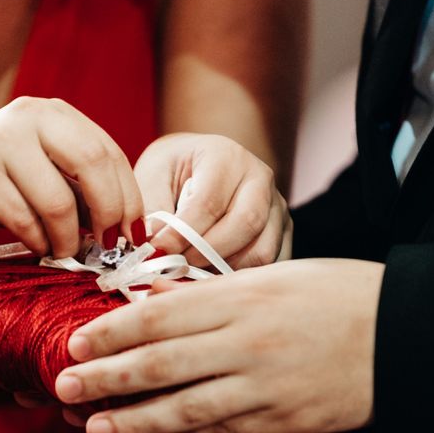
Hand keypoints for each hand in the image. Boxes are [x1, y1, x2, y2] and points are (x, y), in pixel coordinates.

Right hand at [0, 96, 143, 256]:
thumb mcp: (44, 173)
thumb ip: (81, 187)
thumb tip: (125, 225)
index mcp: (55, 114)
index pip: (110, 152)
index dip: (129, 196)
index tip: (133, 232)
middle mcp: (31, 117)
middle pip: (93, 165)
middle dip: (108, 213)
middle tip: (108, 244)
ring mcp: (1, 140)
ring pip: (58, 201)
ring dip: (67, 238)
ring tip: (64, 250)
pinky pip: (24, 219)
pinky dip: (37, 241)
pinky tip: (37, 245)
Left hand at [55, 258, 383, 432]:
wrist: (397, 330)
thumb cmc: (330, 292)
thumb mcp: (268, 276)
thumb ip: (208, 290)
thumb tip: (153, 296)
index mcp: (239, 298)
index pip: (159, 315)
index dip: (112, 330)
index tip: (76, 340)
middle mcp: (244, 343)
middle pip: (161, 363)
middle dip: (106, 377)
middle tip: (65, 385)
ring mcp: (261, 388)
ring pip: (184, 408)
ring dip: (133, 420)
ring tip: (93, 426)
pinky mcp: (279, 422)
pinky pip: (220, 431)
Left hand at [134, 133, 290, 268]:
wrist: (194, 162)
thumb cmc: (171, 169)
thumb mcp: (152, 177)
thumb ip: (152, 211)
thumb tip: (155, 250)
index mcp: (226, 156)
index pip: (209, 202)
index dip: (182, 233)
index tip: (157, 251)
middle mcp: (259, 177)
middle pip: (246, 225)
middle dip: (207, 254)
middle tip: (177, 266)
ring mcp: (276, 205)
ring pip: (262, 250)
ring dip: (225, 270)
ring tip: (192, 272)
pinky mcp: (281, 230)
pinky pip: (270, 264)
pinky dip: (241, 277)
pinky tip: (212, 278)